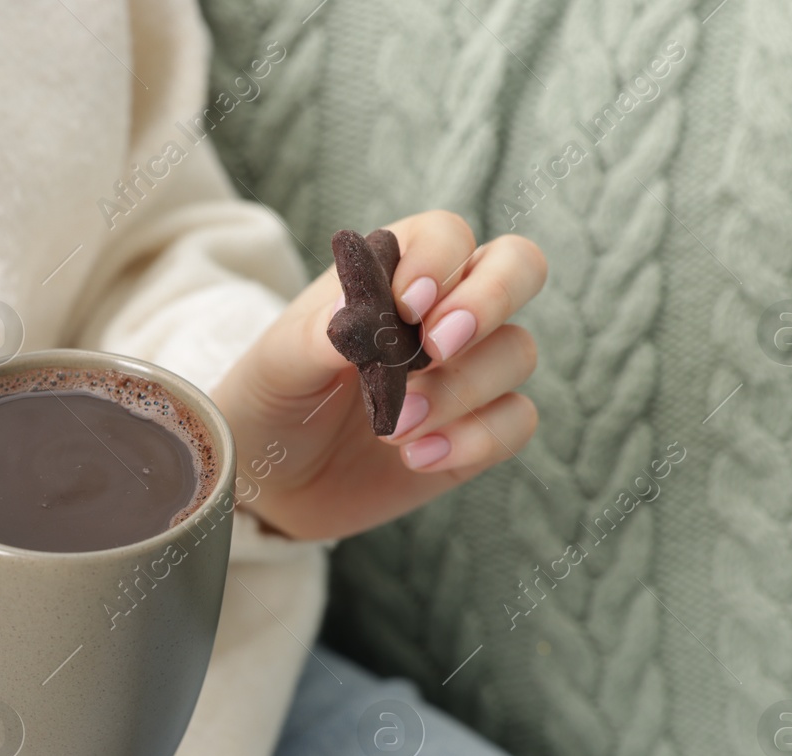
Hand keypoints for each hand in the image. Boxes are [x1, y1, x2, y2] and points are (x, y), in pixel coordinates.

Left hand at [211, 211, 545, 540]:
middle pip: (518, 267)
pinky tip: (415, 457)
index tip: (403, 306)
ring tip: (393, 427)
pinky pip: (517, 421)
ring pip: (517, 352)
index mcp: (394, 271)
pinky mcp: (478, 429)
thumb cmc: (273, 402)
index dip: (438, 263)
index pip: (447, 235)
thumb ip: (318, 335)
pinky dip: (474, 439)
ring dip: (459, 390)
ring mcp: (468, 370)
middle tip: (434, 347)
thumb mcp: (277, 365)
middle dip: (489, 300)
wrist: (274, 483)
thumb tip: (359, 316)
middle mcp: (443, 311)